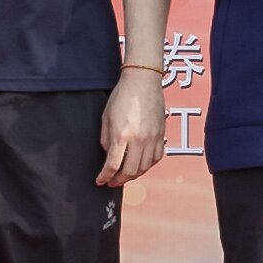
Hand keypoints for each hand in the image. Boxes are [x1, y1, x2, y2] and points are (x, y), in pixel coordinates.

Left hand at [100, 68, 169, 184]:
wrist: (142, 81)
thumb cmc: (122, 96)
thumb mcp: (106, 118)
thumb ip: (106, 140)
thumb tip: (109, 156)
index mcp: (121, 135)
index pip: (113, 165)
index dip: (105, 176)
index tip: (100, 180)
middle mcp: (138, 139)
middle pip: (130, 171)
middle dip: (119, 180)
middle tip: (112, 182)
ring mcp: (152, 138)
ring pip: (145, 167)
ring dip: (134, 175)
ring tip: (125, 175)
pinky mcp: (161, 135)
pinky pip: (156, 158)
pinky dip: (148, 165)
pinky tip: (141, 165)